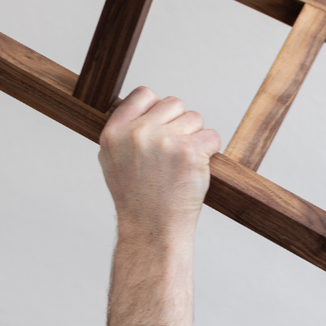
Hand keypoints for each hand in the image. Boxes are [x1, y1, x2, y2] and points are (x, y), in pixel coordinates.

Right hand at [98, 87, 221, 240]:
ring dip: (195, 138)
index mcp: (114, 132)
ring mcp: (163, 141)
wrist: (152, 232)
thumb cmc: (136, 198)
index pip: (144, 94)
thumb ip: (124, 130)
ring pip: (195, 118)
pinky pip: (212, 136)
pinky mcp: (189, 152)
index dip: (157, 109)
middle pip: (173, 103)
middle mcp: (137, 133)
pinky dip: (210, 151)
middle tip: (171, 154)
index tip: (160, 128)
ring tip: (180, 165)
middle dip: (178, 124)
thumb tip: (146, 103)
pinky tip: (196, 170)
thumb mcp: (113, 160)